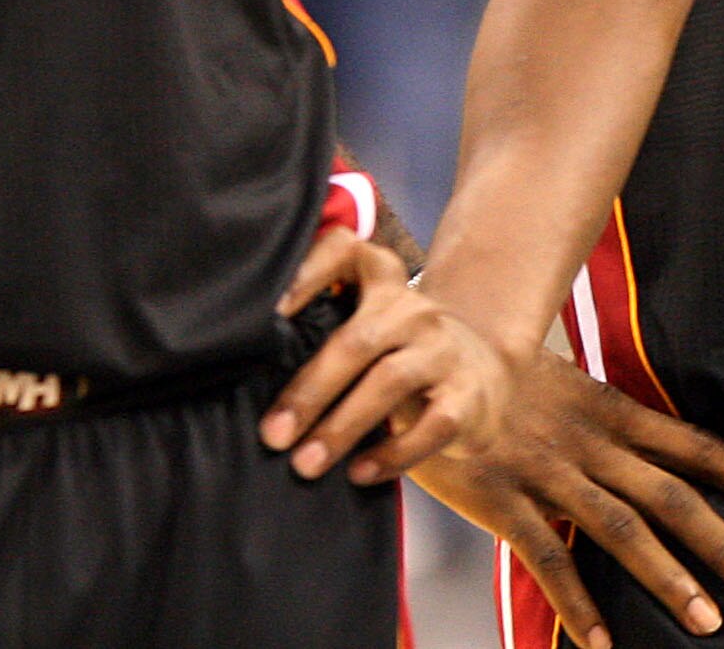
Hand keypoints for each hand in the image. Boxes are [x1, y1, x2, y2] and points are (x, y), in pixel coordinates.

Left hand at [263, 228, 509, 479]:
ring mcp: (443, 350)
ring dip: (342, 426)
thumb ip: (323, 331)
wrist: (482, 381)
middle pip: (357, 340)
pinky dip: (391, 454)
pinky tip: (359, 474)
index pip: (343, 250)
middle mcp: (413, 307)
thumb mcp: (368, 328)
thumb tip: (242, 378)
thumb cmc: (398, 357)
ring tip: (306, 464)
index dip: (305, 274)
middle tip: (273, 435)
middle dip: (310, 391)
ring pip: (390, 381)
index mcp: (380, 280)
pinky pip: (430, 425)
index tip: (269, 315)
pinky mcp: (466, 395)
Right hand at [413, 351, 723, 646]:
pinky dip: (576, 604)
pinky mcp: (502, 500)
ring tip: (708, 621)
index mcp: (614, 414)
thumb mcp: (576, 392)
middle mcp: (592, 444)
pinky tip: (602, 644)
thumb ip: (617, 428)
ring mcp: (548, 473)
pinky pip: (546, 558)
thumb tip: (669, 457)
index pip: (697, 447)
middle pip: (672, 496)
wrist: (433, 354)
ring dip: (668, 577)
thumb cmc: (509, 380)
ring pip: (621, 529)